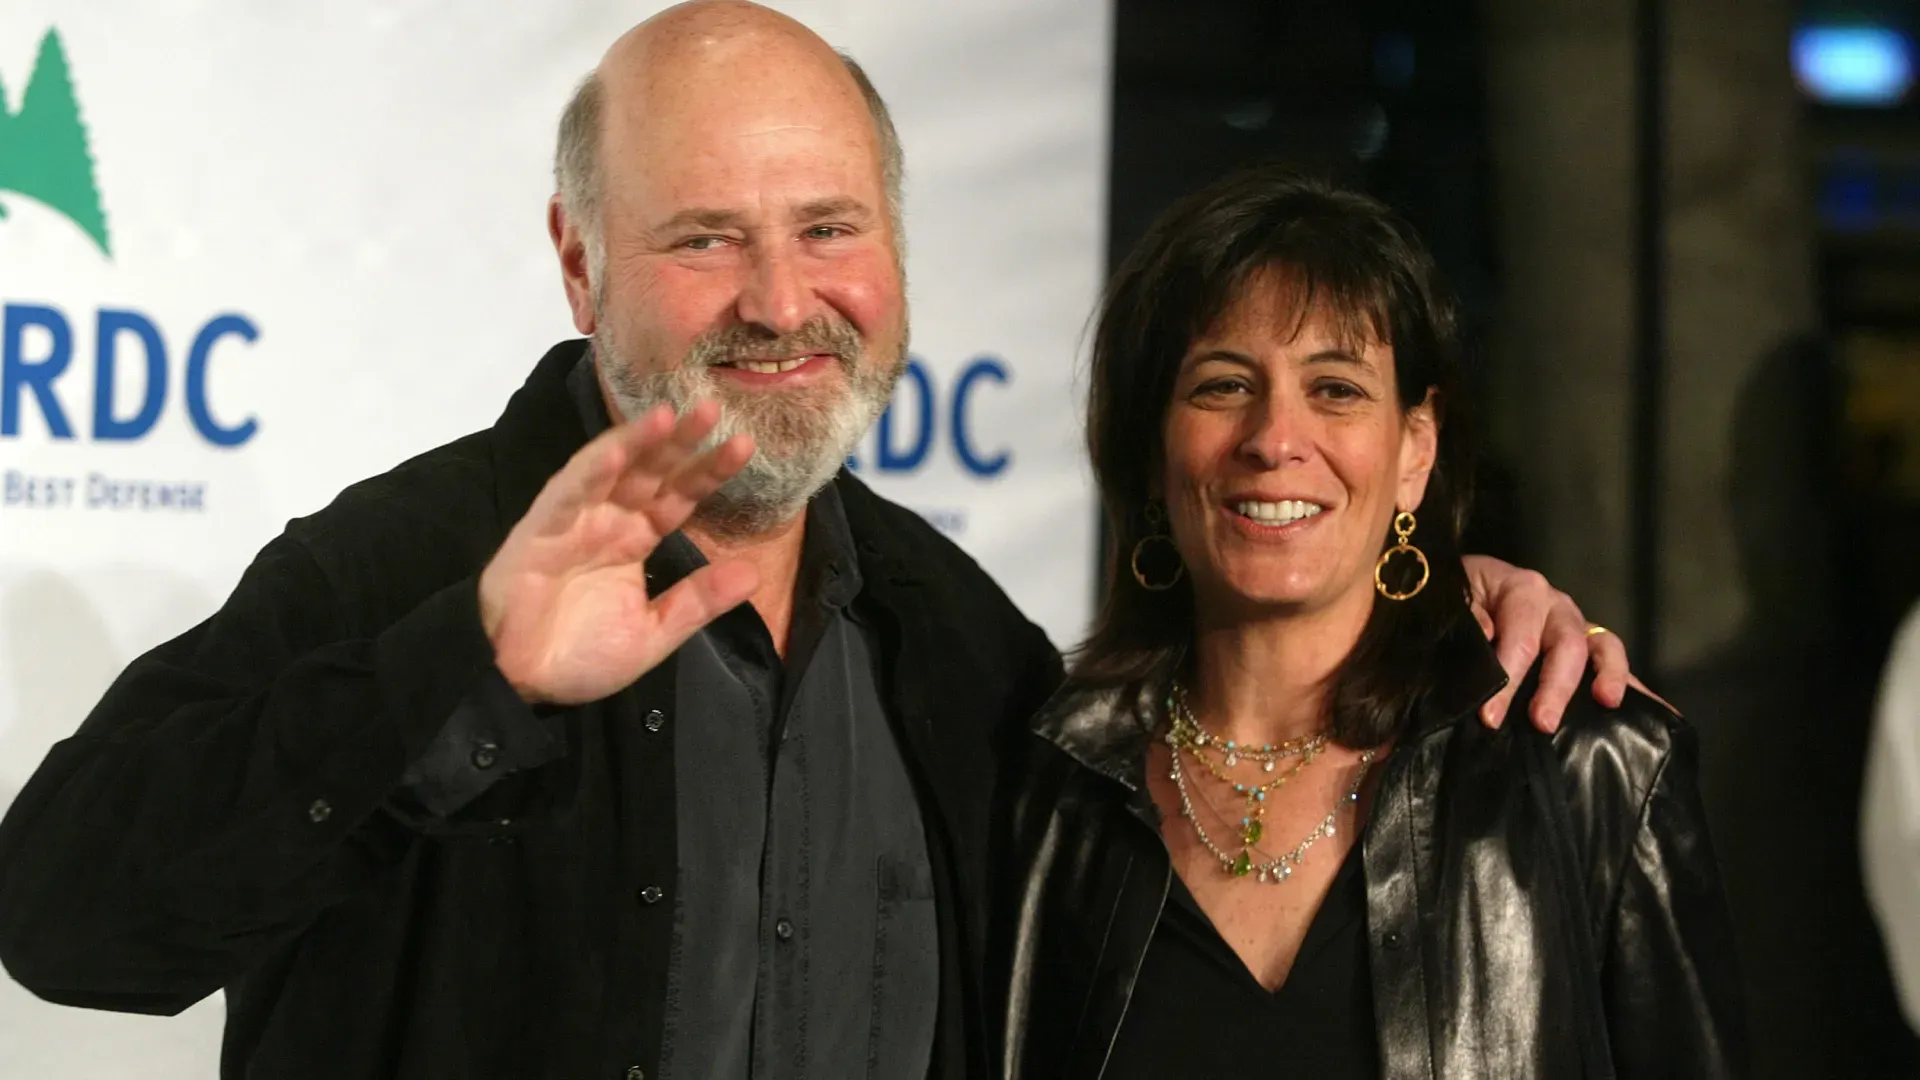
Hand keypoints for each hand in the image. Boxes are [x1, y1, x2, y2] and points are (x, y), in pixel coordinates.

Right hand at [479, 400, 758, 704]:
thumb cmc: (578, 656)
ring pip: (610, 470)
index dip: (708, 471)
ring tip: (667, 414)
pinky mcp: (539, 529)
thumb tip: (754, 573)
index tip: (743, 446)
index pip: (678, 497)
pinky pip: (567, 494)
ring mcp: (573, 520)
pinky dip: (590, 470)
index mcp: (634, 540)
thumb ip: (698, 602)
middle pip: (650, 472)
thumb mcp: (652, 634)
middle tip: (713, 408)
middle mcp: (608, 521)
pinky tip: (615, 448)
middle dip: (680, 441)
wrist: (515, 682)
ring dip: (635, 440)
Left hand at [1462, 555, 1631, 731]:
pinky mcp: (1588, 645)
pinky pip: (1616, 663)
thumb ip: (1467, 616)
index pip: (1520, 637)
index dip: (1507, 678)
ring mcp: (1577, 624)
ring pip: (1603, 647)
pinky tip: (1658, 713)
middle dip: (1556, 686)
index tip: (1491, 716)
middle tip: (1542, 723)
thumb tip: (1488, 633)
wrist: (1467, 588)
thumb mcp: (1455, 598)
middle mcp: (1556, 605)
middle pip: (1566, 645)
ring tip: (1607, 702)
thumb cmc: (1461, 597)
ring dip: (1609, 675)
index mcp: (1523, 589)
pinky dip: (1637, 687)